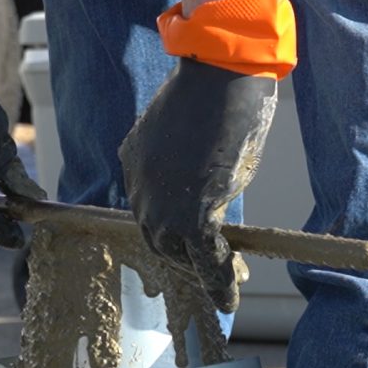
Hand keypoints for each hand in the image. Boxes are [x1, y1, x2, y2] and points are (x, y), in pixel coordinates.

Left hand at [119, 59, 276, 312]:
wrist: (220, 70)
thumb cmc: (212, 89)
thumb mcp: (188, 131)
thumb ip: (184, 162)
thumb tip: (205, 184)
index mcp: (134, 164)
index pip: (150, 211)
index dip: (173, 234)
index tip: (194, 246)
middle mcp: (140, 189)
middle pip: (159, 240)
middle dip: (187, 260)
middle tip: (218, 271)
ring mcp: (162, 205)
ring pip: (179, 254)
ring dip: (204, 273)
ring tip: (233, 280)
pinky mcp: (193, 214)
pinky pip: (206, 258)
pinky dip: (219, 281)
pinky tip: (231, 296)